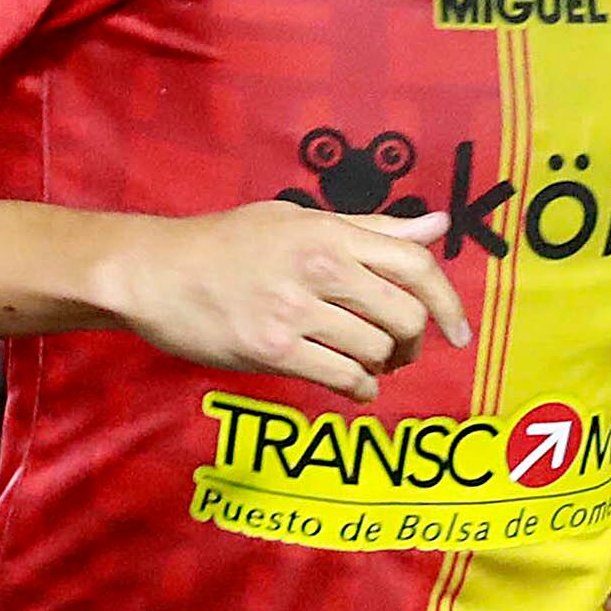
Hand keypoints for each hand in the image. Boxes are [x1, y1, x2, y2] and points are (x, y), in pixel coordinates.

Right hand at [95, 203, 471, 400]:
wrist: (152, 272)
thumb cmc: (224, 244)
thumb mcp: (296, 220)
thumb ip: (368, 228)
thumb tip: (436, 227)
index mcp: (328, 233)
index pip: (416, 264)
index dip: (447, 302)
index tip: (457, 331)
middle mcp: (318, 268)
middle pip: (404, 316)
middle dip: (413, 344)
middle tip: (399, 352)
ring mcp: (294, 310)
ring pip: (375, 352)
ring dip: (382, 368)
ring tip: (367, 366)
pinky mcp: (271, 350)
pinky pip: (342, 379)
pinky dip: (359, 390)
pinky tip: (351, 386)